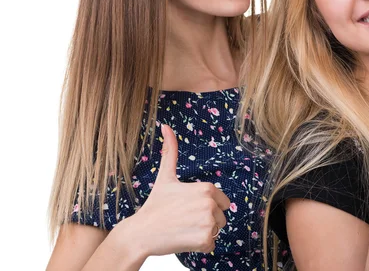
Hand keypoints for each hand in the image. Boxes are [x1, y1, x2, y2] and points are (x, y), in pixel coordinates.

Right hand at [126, 124, 230, 256]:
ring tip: (184, 228)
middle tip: (184, 219)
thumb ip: (170, 152)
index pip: (223, 202)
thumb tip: (166, 126)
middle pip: (221, 217)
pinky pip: (211, 245)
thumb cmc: (155, 205)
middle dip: (206, 221)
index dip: (207, 207)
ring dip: (202, 233)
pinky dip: (199, 246)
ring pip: (216, 231)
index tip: (188, 208)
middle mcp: (210, 203)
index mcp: (206, 188)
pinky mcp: (204, 239)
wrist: (141, 233)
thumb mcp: (165, 177)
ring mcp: (207, 222)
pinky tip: (184, 239)